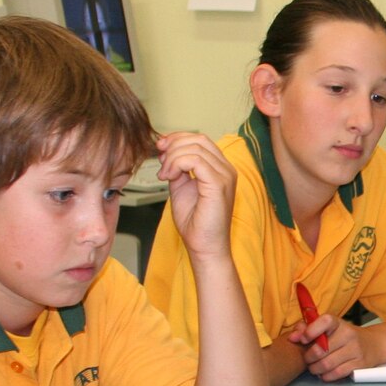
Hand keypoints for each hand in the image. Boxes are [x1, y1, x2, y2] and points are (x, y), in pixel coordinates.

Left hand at [157, 132, 237, 258]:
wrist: (204, 247)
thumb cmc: (195, 223)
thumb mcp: (181, 188)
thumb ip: (178, 169)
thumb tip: (167, 153)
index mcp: (220, 168)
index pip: (201, 140)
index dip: (178, 138)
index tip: (160, 148)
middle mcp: (226, 169)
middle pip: (198, 139)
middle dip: (173, 144)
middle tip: (160, 160)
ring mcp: (225, 175)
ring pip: (195, 148)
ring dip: (172, 157)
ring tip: (164, 175)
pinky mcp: (219, 184)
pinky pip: (195, 160)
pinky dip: (177, 164)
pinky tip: (169, 177)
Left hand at [289, 311, 377, 380]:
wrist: (373, 344)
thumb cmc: (342, 336)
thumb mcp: (327, 328)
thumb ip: (307, 328)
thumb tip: (292, 338)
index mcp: (338, 323)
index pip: (325, 322)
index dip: (311, 331)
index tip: (303, 339)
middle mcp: (348, 334)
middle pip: (321, 349)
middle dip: (308, 358)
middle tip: (307, 359)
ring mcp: (355, 350)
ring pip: (327, 364)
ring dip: (315, 369)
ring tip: (314, 368)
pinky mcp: (360, 364)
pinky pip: (337, 374)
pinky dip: (326, 376)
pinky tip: (324, 374)